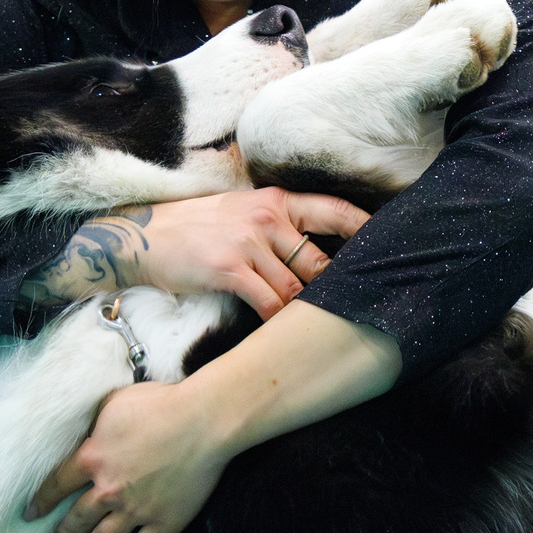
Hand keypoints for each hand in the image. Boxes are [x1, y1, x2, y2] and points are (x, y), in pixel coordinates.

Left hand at [27, 379, 236, 532]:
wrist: (204, 421)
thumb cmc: (161, 404)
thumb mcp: (113, 403)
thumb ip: (93, 422)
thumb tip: (82, 430)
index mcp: (92, 459)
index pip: (56, 486)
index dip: (40, 502)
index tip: (30, 515)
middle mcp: (108, 490)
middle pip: (76, 519)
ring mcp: (136, 511)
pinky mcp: (164, 523)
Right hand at [120, 187, 370, 318]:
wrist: (141, 236)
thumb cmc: (194, 228)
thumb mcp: (239, 210)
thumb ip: (276, 225)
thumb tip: (313, 252)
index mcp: (275, 200)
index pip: (334, 209)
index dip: (366, 228)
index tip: (391, 247)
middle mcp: (266, 216)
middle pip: (321, 258)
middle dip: (335, 287)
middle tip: (352, 308)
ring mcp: (248, 241)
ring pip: (298, 286)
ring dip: (307, 311)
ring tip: (319, 330)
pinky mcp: (229, 267)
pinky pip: (269, 301)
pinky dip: (279, 321)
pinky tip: (281, 332)